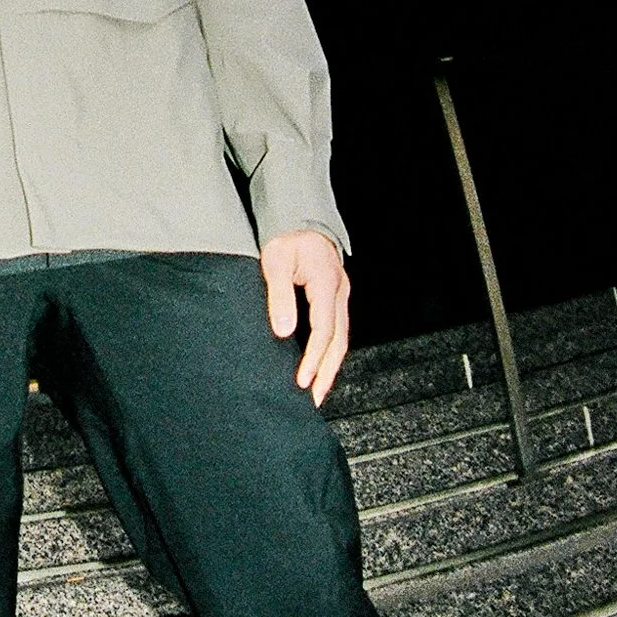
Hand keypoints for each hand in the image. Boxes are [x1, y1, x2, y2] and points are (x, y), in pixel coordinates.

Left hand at [261, 230, 350, 406]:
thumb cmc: (285, 237)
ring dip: (330, 365)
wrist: (298, 218)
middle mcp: (339, 290)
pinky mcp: (335, 296)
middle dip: (327, 372)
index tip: (302, 381)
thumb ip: (279, 296)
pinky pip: (337, 329)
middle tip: (313, 399)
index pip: (324, 330)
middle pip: (339, 340)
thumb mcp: (276, 262)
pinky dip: (329, 351)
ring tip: (317, 391)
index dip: (314, 358)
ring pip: (341, 337)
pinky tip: (319, 365)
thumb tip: (284, 332)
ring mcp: (340, 294)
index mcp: (326, 282)